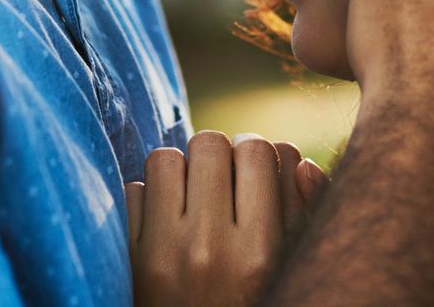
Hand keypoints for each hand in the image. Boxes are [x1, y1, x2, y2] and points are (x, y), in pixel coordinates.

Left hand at [125, 131, 327, 306]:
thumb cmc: (254, 302)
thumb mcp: (288, 270)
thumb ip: (305, 218)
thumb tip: (302, 164)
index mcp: (261, 252)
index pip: (259, 150)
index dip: (257, 154)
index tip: (254, 173)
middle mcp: (210, 249)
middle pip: (209, 143)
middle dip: (216, 156)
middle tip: (220, 182)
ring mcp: (162, 255)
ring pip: (165, 158)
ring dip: (179, 171)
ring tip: (191, 197)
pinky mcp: (128, 260)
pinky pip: (132, 192)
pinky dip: (148, 200)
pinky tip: (164, 222)